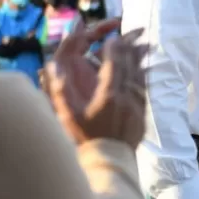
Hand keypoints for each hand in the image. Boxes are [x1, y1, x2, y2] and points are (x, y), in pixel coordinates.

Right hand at [42, 20, 146, 147]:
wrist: (108, 162)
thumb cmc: (84, 139)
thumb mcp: (68, 116)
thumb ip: (60, 90)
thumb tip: (52, 66)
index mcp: (108, 96)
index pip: (113, 65)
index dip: (113, 49)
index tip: (111, 38)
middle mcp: (126, 98)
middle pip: (130, 66)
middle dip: (128, 49)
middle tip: (128, 36)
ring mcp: (137, 105)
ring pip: (141, 76)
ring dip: (140, 59)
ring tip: (142, 44)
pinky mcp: (142, 113)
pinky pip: (145, 88)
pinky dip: (144, 75)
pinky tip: (145, 68)